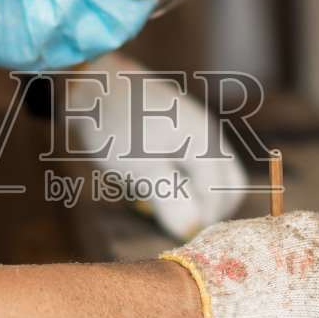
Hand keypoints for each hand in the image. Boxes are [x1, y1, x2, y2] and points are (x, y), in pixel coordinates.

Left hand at [72, 53, 246, 240]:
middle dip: (207, 209)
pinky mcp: (180, 127)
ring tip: (159, 201)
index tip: (175, 235)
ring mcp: (196, 128)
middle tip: (174, 222)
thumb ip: (170, 198)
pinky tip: (152, 181)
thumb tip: (192, 230)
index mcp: (204, 143)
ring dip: (194, 195)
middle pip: (227, 185)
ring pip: (211, 174)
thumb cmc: (114, 126)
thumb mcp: (139, 167)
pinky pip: (194, 162)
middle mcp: (208, 134)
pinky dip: (182, 179)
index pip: (219, 195)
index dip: (202, 221)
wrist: (91, 81)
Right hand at [162, 210, 318, 317]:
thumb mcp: (247, 232)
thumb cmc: (216, 266)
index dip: (291, 260)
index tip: (273, 271)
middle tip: (270, 301)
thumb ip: (273, 239)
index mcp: (315, 233)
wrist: (203, 308)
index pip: (315, 243)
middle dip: (301, 291)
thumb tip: (273, 247)